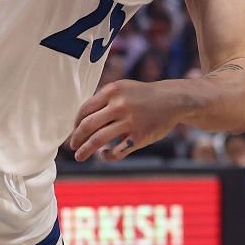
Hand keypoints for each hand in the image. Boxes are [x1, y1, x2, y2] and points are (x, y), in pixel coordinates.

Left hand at [69, 79, 187, 161]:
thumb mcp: (122, 88)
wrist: (173, 100)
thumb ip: (103, 100)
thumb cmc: (142, 96)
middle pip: (88, 126)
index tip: (73, 131)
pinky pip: (116, 151)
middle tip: (72, 146)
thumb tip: (79, 120)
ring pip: (98, 140)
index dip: (75, 123)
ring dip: (85, 151)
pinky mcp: (140, 137)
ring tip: (80, 156)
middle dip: (76, 139)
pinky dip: (107, 156)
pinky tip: (104, 155)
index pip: (85, 110)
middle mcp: (119, 105)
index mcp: (112, 91)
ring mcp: (130, 122)